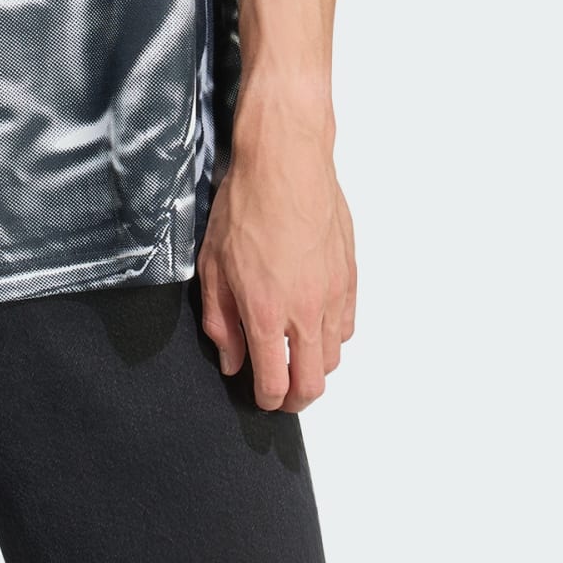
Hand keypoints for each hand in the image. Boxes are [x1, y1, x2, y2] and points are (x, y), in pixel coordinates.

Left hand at [195, 114, 355, 414]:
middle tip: (280, 393)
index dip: (266, 400)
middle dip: (295, 398)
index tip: (258, 396)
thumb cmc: (246, 204)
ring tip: (294, 356)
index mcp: (267, 312)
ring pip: (334, 358)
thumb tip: (231, 359)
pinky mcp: (350, 277)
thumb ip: (220, 320)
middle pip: (313, 384)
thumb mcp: (213, 263)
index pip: (275, 383)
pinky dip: (332, 336)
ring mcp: (333, 295)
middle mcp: (306, 311)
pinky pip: (347, 326)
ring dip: (315, 367)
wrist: (285, 162)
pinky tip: (313, 322)